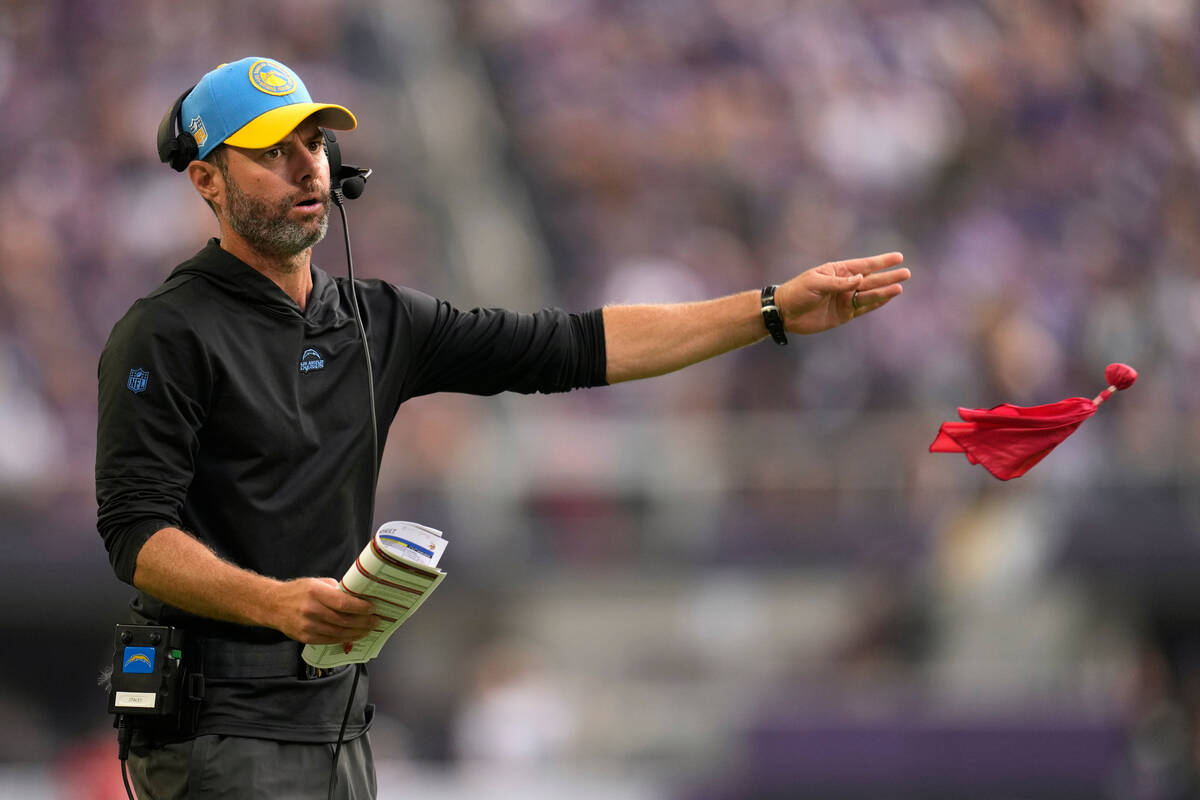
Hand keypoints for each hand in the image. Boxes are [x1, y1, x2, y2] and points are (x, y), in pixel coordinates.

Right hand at [267, 577, 379, 643]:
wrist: (272, 605)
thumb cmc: (297, 591)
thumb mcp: (316, 583)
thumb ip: (336, 590)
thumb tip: (357, 596)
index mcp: (315, 592)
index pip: (343, 603)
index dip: (360, 608)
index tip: (373, 608)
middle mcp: (311, 610)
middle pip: (343, 620)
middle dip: (363, 622)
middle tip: (376, 621)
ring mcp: (307, 626)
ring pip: (338, 632)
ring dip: (357, 632)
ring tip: (369, 629)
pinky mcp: (305, 637)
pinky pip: (329, 640)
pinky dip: (344, 639)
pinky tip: (354, 636)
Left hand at [776, 252, 908, 334]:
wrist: (785, 312)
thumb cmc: (797, 292)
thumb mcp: (816, 283)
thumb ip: (839, 283)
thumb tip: (861, 280)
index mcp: (838, 271)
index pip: (864, 265)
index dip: (881, 261)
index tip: (898, 257)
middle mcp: (845, 284)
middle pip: (871, 279)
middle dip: (888, 276)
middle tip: (906, 272)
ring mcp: (845, 300)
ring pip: (870, 295)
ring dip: (884, 291)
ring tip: (900, 287)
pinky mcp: (844, 314)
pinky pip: (863, 309)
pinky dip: (876, 304)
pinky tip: (888, 298)